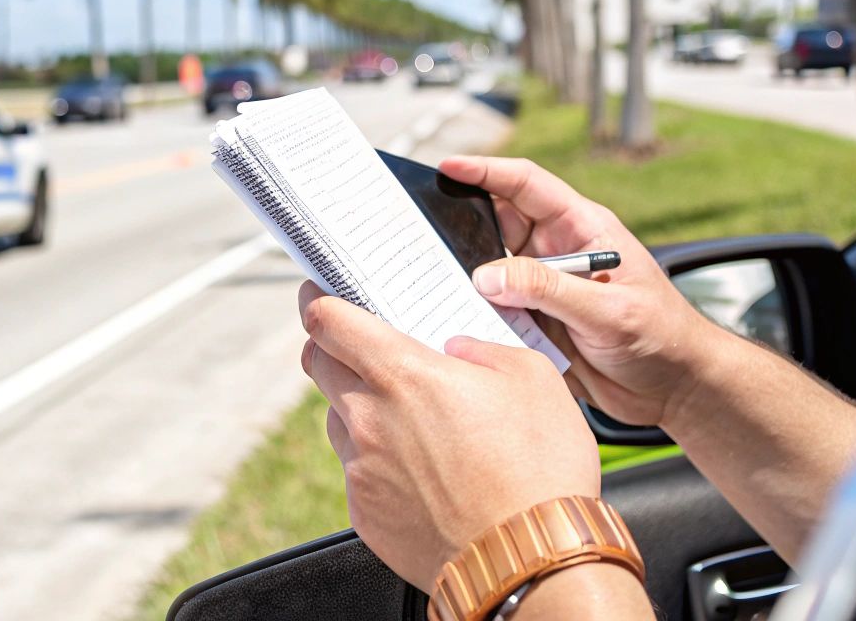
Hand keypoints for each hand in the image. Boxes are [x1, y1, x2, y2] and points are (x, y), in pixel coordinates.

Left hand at [297, 281, 600, 592]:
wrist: (530, 559)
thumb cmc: (538, 469)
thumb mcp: (531, 378)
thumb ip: (484, 349)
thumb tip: (459, 350)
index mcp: (402, 374)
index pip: (327, 321)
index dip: (319, 302)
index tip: (321, 297)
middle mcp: (368, 418)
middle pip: (317, 365)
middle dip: (331, 348)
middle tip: (360, 349)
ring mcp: (361, 469)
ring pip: (338, 420)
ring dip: (359, 410)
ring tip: (411, 422)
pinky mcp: (364, 512)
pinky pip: (358, 472)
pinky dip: (379, 463)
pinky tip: (422, 472)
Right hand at [438, 155, 726, 428]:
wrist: (677, 389)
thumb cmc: (662, 338)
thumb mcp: (608, 310)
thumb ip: (549, 290)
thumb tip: (488, 276)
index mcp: (583, 229)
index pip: (526, 185)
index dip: (486, 171)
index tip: (448, 167)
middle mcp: (558, 252)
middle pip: (498, 222)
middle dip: (461, 221)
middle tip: (420, 227)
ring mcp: (545, 287)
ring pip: (490, 269)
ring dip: (465, 273)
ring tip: (428, 274)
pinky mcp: (536, 321)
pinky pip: (495, 309)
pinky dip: (474, 311)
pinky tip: (452, 316)